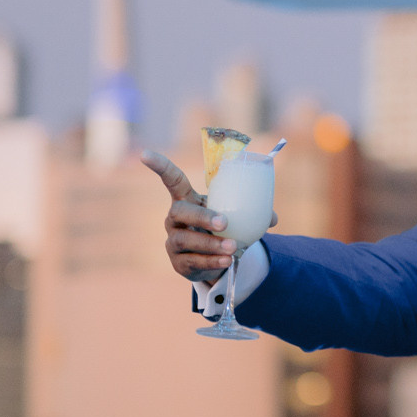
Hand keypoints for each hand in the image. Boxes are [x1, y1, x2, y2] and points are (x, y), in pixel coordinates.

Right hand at [140, 150, 275, 283]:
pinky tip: (226, 261)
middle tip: (224, 223)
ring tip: (233, 247)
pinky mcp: (178, 262)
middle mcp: (175, 218)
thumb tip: (271, 217)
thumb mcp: (234, 216)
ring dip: (210, 244)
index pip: (171, 179)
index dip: (160, 166)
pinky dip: (211, 261)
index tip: (145, 153)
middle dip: (201, 216)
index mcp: (187, 199)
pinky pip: (192, 261)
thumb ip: (253, 213)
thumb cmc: (221, 230)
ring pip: (184, 240)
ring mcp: (173, 241)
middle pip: (179, 211)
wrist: (213, 261)